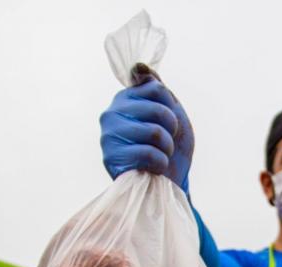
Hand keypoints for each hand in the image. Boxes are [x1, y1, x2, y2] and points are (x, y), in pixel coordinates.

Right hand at [99, 66, 193, 191]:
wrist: (170, 183)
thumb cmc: (170, 148)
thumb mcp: (172, 113)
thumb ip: (156, 89)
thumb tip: (138, 67)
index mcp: (125, 100)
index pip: (156, 89)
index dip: (171, 108)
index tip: (168, 123)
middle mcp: (111, 114)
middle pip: (158, 110)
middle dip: (171, 130)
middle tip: (166, 143)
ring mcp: (109, 137)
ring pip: (155, 132)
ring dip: (167, 148)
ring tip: (160, 156)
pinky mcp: (111, 159)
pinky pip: (149, 153)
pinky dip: (161, 163)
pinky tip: (154, 169)